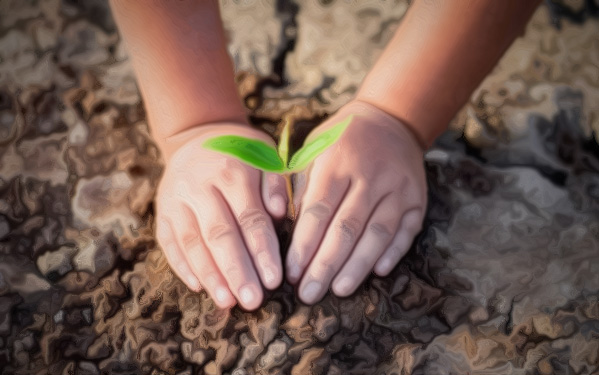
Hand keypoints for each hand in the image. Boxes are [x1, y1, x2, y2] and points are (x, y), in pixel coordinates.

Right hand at [154, 123, 287, 309]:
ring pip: (192, 242)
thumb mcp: (266, 156)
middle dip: (236, 270)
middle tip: (252, 301)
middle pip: (219, 233)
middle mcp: (200, 185)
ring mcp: (176, 199)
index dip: (261, 250)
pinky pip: (169, 242)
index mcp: (232, 171)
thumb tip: (281, 213)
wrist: (198, 135)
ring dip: (209, 275)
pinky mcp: (162, 211)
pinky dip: (182, 266)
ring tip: (227, 302)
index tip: (274, 280)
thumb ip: (275, 185)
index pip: (249, 217)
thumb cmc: (243, 152)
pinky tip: (198, 287)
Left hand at [286, 101, 426, 303]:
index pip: (318, 211)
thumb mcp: (313, 151)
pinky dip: (393, 254)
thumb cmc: (341, 140)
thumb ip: (300, 186)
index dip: (304, 246)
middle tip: (309, 293)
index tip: (291, 274)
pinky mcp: (417, 199)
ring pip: (377, 234)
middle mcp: (370, 176)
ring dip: (357, 266)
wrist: (389, 119)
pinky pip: (406, 231)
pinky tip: (377, 273)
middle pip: (346, 228)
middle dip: (325, 265)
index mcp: (337, 163)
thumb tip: (288, 229)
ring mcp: (397, 188)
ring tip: (339, 290)